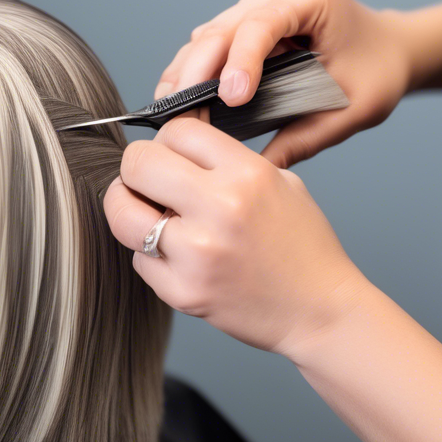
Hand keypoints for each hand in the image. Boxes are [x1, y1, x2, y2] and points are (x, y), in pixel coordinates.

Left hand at [104, 115, 370, 354]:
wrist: (320, 311)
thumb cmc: (302, 246)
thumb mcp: (281, 183)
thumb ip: (228, 161)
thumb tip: (174, 147)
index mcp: (247, 174)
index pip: (175, 130)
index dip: (166, 141)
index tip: (170, 156)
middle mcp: (220, 208)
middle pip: (137, 162)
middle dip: (137, 169)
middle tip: (147, 182)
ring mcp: (197, 253)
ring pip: (121, 212)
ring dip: (127, 208)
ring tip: (145, 213)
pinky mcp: (182, 292)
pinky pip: (138, 259)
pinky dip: (150, 255)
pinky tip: (176, 256)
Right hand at [155, 0, 412, 167]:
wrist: (390, 51)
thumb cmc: (378, 73)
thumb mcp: (352, 111)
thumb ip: (307, 138)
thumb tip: (261, 167)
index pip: (263, 24)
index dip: (241, 61)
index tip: (230, 99)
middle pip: (225, 28)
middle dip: (197, 71)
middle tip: (178, 112)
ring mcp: (262, 1)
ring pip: (210, 35)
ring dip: (187, 73)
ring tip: (170, 109)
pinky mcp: (248, 19)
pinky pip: (213, 43)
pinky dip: (194, 71)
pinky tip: (180, 98)